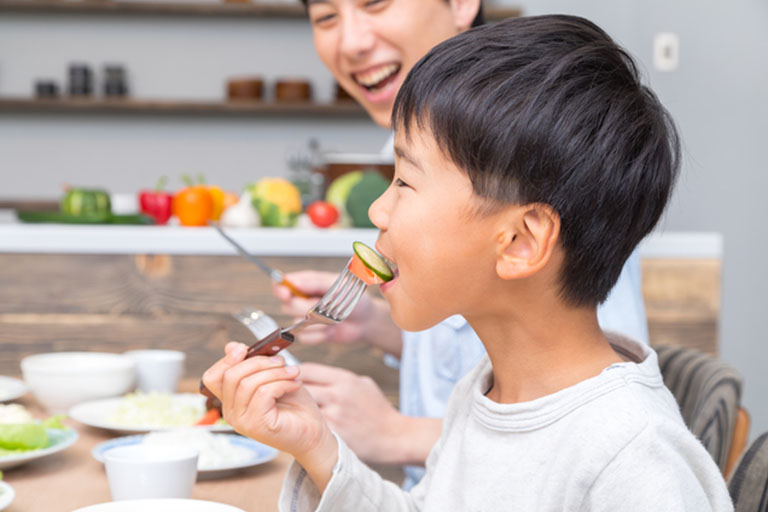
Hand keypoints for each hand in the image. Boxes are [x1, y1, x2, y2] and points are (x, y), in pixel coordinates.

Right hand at [202, 342, 336, 489]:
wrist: (312, 432)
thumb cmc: (294, 405)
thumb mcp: (272, 377)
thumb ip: (253, 364)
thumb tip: (232, 346)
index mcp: (231, 401)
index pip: (213, 377)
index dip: (227, 359)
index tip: (246, 349)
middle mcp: (231, 413)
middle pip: (230, 376)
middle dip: (259, 362)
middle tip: (282, 362)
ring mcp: (241, 421)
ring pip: (248, 383)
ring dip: (275, 372)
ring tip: (293, 373)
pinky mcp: (256, 425)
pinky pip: (263, 393)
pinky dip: (282, 383)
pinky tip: (295, 384)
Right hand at [273, 270, 402, 356]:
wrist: (366, 321)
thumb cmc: (355, 300)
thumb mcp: (338, 286)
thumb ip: (316, 283)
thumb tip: (294, 282)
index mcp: (307, 284)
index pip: (283, 284)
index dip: (280, 288)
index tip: (285, 292)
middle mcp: (303, 300)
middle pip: (286, 305)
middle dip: (304, 307)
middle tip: (322, 305)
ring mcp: (305, 318)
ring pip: (296, 323)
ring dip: (316, 322)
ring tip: (333, 317)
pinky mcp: (311, 334)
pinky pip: (306, 337)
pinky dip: (320, 334)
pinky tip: (332, 329)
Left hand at [299, 363, 440, 465]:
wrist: (394, 437)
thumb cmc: (377, 410)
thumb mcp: (363, 384)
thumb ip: (339, 378)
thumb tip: (315, 374)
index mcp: (344, 379)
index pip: (306, 369)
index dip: (295, 373)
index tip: (291, 379)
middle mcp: (337, 395)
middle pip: (299, 387)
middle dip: (291, 392)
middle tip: (289, 398)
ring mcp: (334, 416)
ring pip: (302, 408)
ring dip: (297, 410)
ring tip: (297, 413)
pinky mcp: (333, 435)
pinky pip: (311, 426)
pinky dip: (307, 426)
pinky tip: (307, 428)